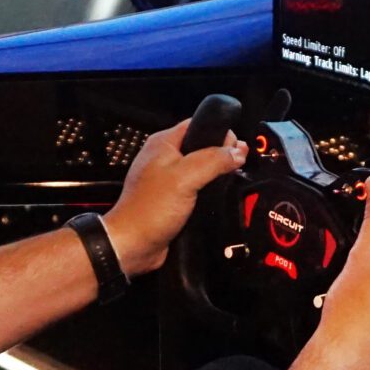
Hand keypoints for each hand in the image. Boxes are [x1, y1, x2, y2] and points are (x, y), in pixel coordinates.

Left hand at [105, 120, 246, 274]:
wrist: (133, 245)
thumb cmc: (148, 210)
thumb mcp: (185, 178)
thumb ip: (213, 160)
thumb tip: (237, 153)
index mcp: (163, 143)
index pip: (198, 125)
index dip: (220, 134)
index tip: (235, 149)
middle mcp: (165, 158)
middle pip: (202, 146)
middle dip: (222, 155)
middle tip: (235, 166)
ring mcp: (169, 178)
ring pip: (202, 168)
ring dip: (216, 174)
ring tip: (228, 182)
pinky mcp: (173, 197)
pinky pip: (197, 187)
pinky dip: (208, 191)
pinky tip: (216, 197)